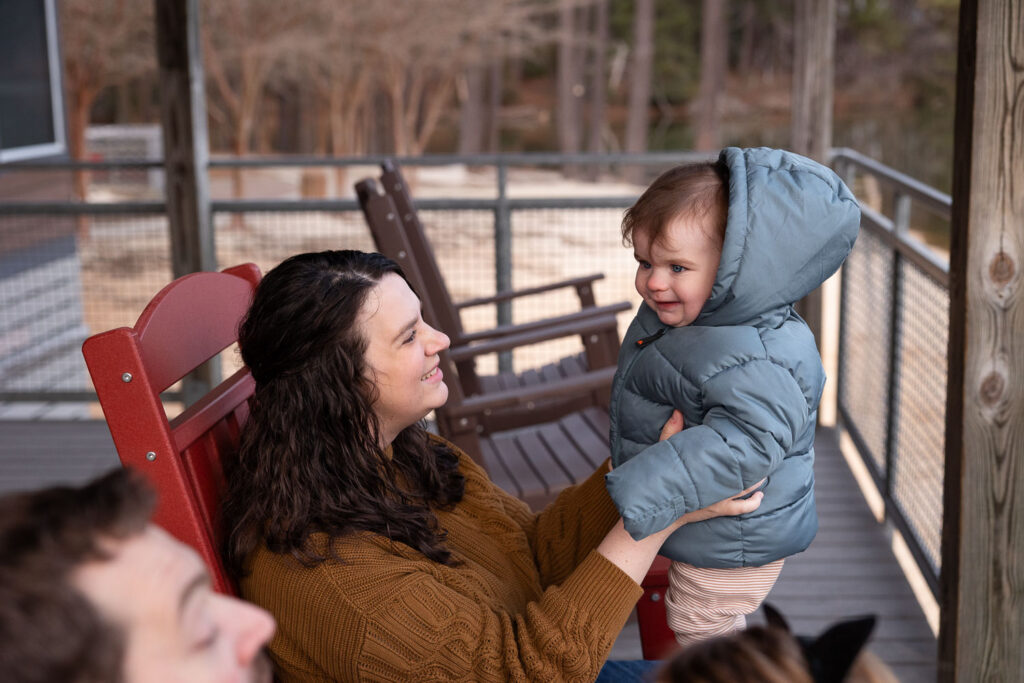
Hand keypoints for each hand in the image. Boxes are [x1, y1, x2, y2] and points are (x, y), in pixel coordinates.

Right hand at [659, 409, 763, 523]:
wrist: (662, 506)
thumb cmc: (665, 477)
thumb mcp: (666, 450)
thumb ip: (672, 430)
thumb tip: (678, 411)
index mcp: (706, 467)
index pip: (728, 454)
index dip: (741, 447)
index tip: (750, 438)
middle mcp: (716, 483)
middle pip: (743, 471)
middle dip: (754, 463)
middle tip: (764, 452)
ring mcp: (720, 498)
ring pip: (746, 488)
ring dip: (757, 480)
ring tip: (764, 470)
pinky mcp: (720, 509)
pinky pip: (742, 508)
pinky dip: (753, 502)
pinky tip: (761, 496)